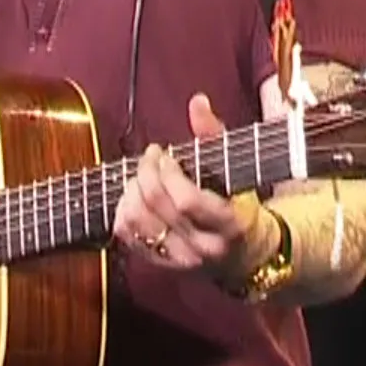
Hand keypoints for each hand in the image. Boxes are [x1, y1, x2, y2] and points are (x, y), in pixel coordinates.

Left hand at [111, 93, 260, 272]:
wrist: (242, 252)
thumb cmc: (237, 201)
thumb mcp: (234, 168)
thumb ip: (214, 135)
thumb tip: (198, 102)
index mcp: (230, 224)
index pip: (186, 201)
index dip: (168, 173)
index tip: (166, 155)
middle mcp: (205, 247)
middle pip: (158, 206)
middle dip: (146, 173)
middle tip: (150, 157)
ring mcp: (181, 259)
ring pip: (138, 222)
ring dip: (132, 190)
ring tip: (141, 176)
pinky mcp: (161, 264)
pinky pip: (127, 236)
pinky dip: (123, 210)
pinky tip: (133, 196)